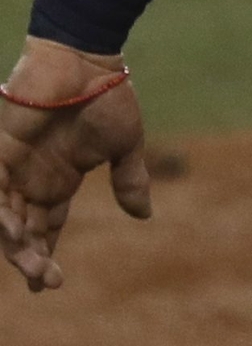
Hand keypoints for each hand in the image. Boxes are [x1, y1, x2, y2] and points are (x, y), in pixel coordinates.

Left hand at [0, 40, 151, 291]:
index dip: (43, 257)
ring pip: (3, 219)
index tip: (50, 285)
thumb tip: (144, 215)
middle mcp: (30, 180)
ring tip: (32, 264)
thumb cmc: (108, 96)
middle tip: (45, 282)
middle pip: (22, 231)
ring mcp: (12, 167)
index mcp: (58, 181)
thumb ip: (129, 179)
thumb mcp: (125, 144)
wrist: (86, 60)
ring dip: (14, 244)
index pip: (45, 229)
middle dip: (30, 260)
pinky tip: (14, 230)